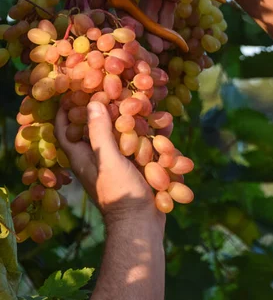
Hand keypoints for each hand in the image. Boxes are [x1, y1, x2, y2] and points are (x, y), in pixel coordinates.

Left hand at [55, 102, 163, 224]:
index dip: (66, 111)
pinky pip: (146, 145)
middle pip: (98, 127)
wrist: (141, 224)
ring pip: (126, 133)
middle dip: (108, 108)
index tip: (72, 91)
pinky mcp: (140, 168)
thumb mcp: (108, 160)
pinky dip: (155, 134)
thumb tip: (93, 102)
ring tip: (146, 102)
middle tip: (117, 88)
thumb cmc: (120, 194)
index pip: (66, 129)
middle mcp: (100, 157)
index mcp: (84, 156)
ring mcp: (121, 162)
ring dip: (136, 119)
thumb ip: (100, 132)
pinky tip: (165, 123)